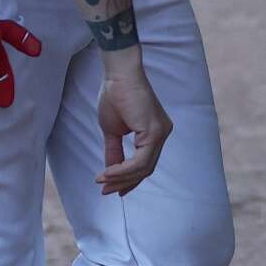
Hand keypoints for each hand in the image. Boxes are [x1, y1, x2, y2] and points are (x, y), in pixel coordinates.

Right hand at [95, 56, 169, 194]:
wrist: (117, 74)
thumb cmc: (115, 95)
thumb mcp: (112, 130)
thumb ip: (114, 151)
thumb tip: (110, 170)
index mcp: (154, 133)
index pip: (144, 163)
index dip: (128, 178)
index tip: (111, 187)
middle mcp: (162, 134)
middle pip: (145, 168)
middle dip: (124, 182)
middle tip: (105, 191)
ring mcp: (161, 133)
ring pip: (144, 167)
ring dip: (121, 178)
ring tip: (102, 181)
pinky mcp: (155, 132)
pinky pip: (141, 160)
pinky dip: (123, 169)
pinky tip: (108, 173)